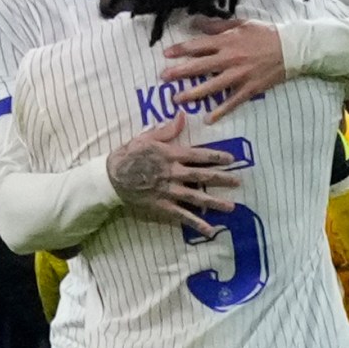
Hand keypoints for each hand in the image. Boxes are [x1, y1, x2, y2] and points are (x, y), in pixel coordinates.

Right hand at [105, 115, 239, 230]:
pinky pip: (183, 216)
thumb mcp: (146, 137)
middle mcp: (174, 173)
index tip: (231, 159)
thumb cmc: (128, 155)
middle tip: (238, 182)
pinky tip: (210, 230)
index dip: (217, 157)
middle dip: (222, 179)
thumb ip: (167, 129)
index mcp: (172, 155)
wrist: (110, 177)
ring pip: (197, 198)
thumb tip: (182, 116)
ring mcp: (170, 192)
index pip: (200, 156)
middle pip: (203, 177)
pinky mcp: (163, 207)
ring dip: (215, 202)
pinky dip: (197, 224)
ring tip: (231, 207)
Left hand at [161, 19, 285, 120]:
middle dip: (180, 72)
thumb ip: (217, 26)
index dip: (180, 50)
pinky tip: (208, 119)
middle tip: (163, 78)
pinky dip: (221, 111)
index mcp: (227, 41)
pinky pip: (232, 102)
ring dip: (193, 93)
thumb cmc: (265, 34)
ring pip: (212, 86)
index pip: (198, 46)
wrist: (291, 49)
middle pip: (200, 66)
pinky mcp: (249, 89)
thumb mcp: (241, 24)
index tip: (166, 54)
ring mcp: (239, 75)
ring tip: (177, 99)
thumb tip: (195, 22)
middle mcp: (230, 59)